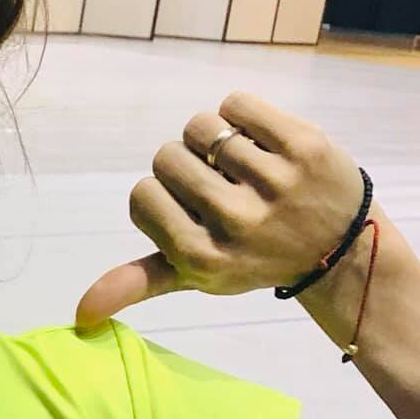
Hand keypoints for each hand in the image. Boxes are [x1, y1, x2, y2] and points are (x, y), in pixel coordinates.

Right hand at [76, 94, 365, 327]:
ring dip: (213, 138)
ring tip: (239, 161)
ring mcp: (273, 182)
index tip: (189, 210)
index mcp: (202, 258)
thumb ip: (138, 283)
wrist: (340, 247)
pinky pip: (237, 105)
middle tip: (218, 185)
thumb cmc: (255, 258)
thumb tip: (79, 313)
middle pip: (167, 157)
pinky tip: (260, 141)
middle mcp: (235, 223)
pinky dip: (240, 115)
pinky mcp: (303, 145)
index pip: (141, 194)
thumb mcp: (197, 276)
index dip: (160, 195)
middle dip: (185, 165)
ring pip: (201, 127)